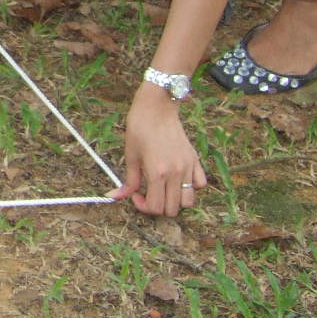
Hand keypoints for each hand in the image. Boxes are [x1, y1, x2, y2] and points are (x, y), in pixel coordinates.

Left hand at [113, 85, 207, 216]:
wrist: (156, 108)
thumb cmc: (140, 128)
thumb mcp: (130, 155)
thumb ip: (128, 180)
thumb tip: (115, 196)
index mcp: (157, 173)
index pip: (155, 207)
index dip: (143, 206)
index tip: (136, 195)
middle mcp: (176, 173)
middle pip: (173, 209)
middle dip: (158, 206)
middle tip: (148, 193)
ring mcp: (188, 167)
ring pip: (188, 202)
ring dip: (175, 201)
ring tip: (163, 188)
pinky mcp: (196, 160)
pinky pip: (201, 184)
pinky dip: (191, 188)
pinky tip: (178, 179)